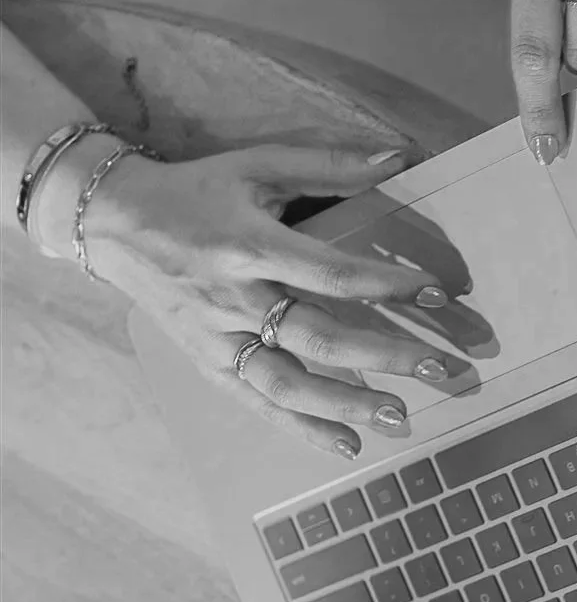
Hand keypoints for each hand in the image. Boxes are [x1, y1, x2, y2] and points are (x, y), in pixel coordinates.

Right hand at [68, 144, 474, 456]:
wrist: (111, 222)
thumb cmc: (195, 190)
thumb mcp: (256, 164)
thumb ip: (327, 164)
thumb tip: (398, 158)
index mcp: (250, 245)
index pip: (329, 274)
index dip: (384, 287)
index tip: (433, 295)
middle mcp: (235, 298)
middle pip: (318, 337)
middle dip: (383, 356)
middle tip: (438, 369)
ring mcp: (218, 338)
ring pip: (288, 382)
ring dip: (347, 403)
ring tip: (401, 416)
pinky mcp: (207, 362)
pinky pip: (258, 402)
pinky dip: (302, 428)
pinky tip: (347, 443)